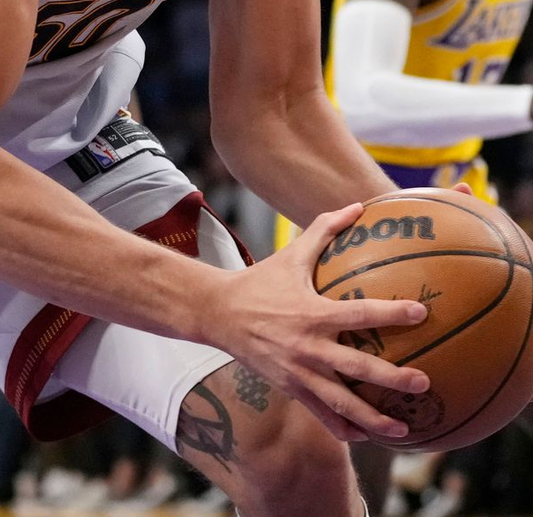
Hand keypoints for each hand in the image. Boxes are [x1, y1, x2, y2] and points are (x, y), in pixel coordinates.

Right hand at [208, 203, 429, 442]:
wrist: (218, 312)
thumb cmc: (260, 280)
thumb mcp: (290, 254)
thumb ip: (323, 230)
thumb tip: (356, 206)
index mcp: (312, 312)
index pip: (359, 313)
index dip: (391, 313)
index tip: (421, 313)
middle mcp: (308, 346)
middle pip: (357, 367)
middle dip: (392, 378)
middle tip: (424, 381)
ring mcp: (299, 371)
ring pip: (342, 402)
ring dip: (374, 418)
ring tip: (404, 428)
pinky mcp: (290, 388)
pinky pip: (321, 415)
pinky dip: (344, 428)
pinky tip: (366, 435)